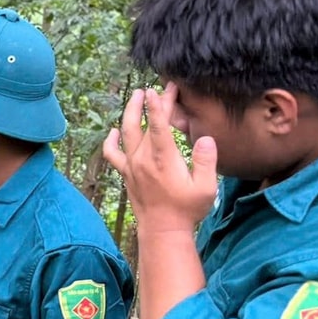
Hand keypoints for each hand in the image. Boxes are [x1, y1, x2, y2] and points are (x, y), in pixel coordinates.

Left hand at [102, 84, 218, 237]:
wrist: (162, 230)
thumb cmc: (187, 209)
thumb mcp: (206, 187)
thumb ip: (206, 161)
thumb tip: (205, 139)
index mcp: (163, 160)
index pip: (158, 126)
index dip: (158, 106)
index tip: (158, 89)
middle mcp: (143, 160)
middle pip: (142, 125)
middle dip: (147, 103)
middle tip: (152, 87)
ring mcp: (131, 167)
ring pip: (125, 134)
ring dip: (129, 114)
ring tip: (135, 97)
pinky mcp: (126, 174)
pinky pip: (113, 154)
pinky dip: (111, 141)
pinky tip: (113, 132)